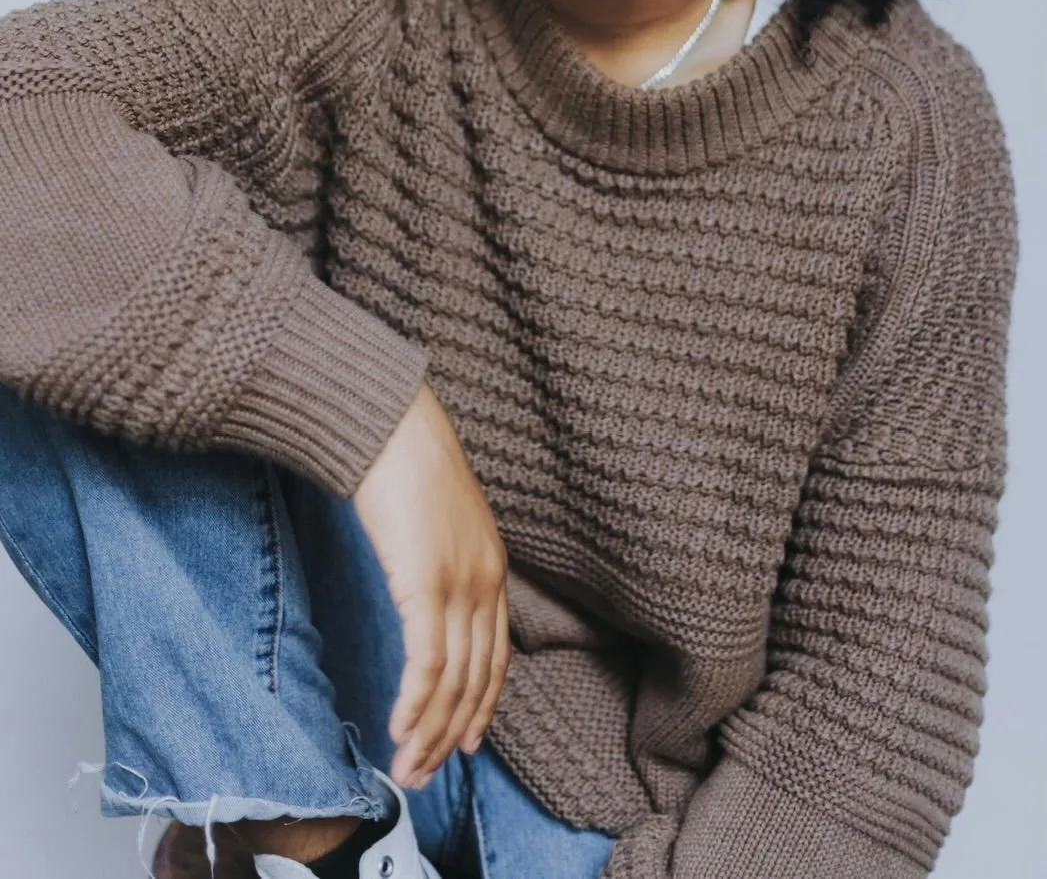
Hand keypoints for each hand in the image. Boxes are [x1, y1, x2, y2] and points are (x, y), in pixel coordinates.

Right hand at [351, 380, 510, 787]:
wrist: (392, 429)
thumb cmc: (405, 466)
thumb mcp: (439, 522)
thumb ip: (443, 561)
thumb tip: (425, 593)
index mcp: (493, 568)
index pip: (495, 657)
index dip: (482, 707)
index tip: (465, 743)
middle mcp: (485, 583)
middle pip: (475, 680)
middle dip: (450, 734)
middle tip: (423, 775)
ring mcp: (459, 586)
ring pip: (451, 681)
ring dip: (427, 733)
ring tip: (405, 769)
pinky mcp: (425, 586)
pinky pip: (426, 664)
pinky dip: (413, 704)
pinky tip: (398, 730)